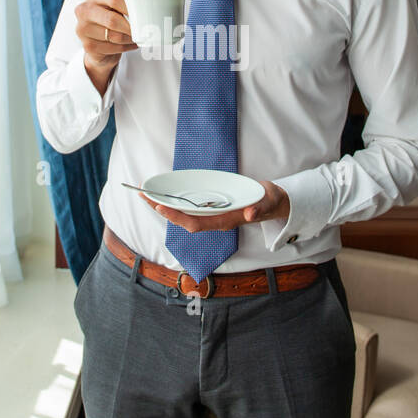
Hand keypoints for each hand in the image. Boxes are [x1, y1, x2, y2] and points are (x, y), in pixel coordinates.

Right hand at [76, 0, 141, 69]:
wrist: (100, 39)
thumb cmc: (113, 16)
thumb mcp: (121, 1)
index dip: (130, 6)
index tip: (143, 14)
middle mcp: (84, 10)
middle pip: (113, 19)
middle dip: (131, 27)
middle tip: (144, 30)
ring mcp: (83, 28)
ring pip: (115, 36)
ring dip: (130, 38)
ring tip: (137, 36)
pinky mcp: (87, 46)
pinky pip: (113, 48)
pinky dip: (126, 47)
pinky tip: (131, 44)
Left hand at [139, 180, 290, 232]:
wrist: (273, 203)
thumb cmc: (268, 202)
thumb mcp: (267, 203)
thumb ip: (260, 209)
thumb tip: (250, 214)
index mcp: (225, 220)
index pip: (195, 223)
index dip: (177, 217)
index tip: (161, 208)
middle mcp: (216, 220)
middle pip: (184, 220)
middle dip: (164, 211)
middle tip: (144, 197)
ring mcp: (214, 215)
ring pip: (185, 215)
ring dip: (166, 207)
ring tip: (149, 197)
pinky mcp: (213, 208)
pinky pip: (190, 208)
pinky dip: (176, 202)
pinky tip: (167, 195)